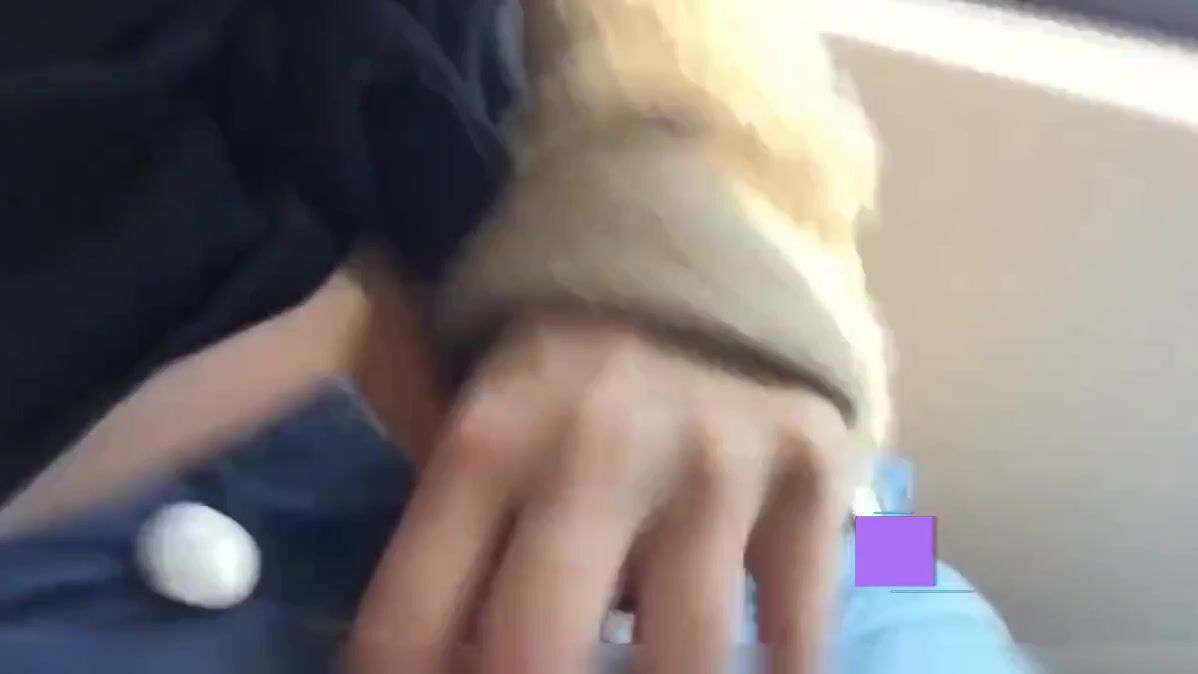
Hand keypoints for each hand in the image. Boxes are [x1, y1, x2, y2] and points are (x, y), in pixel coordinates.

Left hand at [347, 313, 854, 673]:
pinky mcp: (812, 466)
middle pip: (536, 651)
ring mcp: (715, 461)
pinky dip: (780, 672)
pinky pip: (800, 622)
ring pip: (686, 657)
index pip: (411, 616)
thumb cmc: (575, 352)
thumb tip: (441, 660)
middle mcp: (595, 451)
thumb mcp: (488, 413)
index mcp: (489, 437)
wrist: (708, 236)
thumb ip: (460, 533)